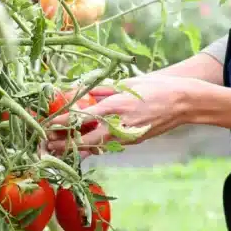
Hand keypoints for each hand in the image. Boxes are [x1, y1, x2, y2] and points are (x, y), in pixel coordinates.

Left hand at [42, 75, 206, 157]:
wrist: (184, 102)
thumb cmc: (157, 87)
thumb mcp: (128, 83)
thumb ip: (103, 90)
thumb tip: (80, 90)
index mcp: (116, 106)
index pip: (81, 117)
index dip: (61, 123)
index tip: (46, 125)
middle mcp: (119, 124)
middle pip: (84, 140)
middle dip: (63, 144)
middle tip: (45, 146)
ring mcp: (127, 136)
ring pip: (95, 146)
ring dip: (76, 147)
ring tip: (58, 147)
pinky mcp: (133, 141)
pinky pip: (109, 144)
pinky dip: (94, 145)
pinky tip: (83, 144)